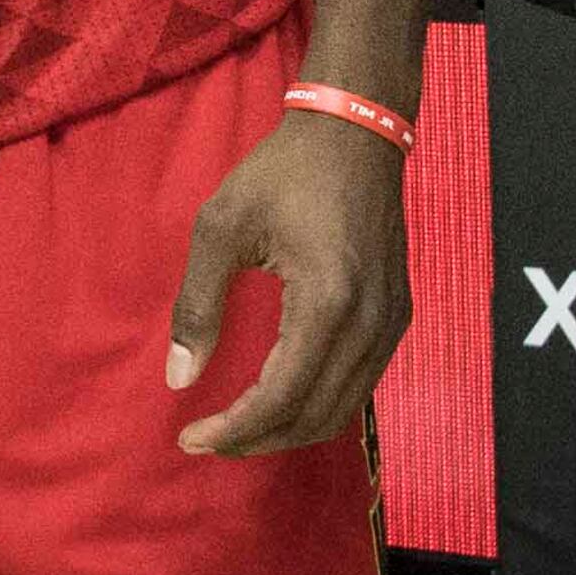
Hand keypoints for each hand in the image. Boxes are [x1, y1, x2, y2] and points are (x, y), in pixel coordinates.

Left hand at [164, 110, 411, 455]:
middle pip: (317, 416)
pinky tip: (277, 398)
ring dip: (289, 428)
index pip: (283, 398)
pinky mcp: (397, 316)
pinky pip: (361, 384)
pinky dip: (318, 404)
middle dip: (259, 440)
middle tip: (207, 441)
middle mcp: (371, 324)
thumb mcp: (221, 227)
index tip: (191, 440)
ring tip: (235, 428)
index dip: (236, 430)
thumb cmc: (281, 172)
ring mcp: (392, 323)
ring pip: (344, 408)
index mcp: (327, 303)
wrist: (354, 133)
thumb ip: (198, 305)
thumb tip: (178, 378)